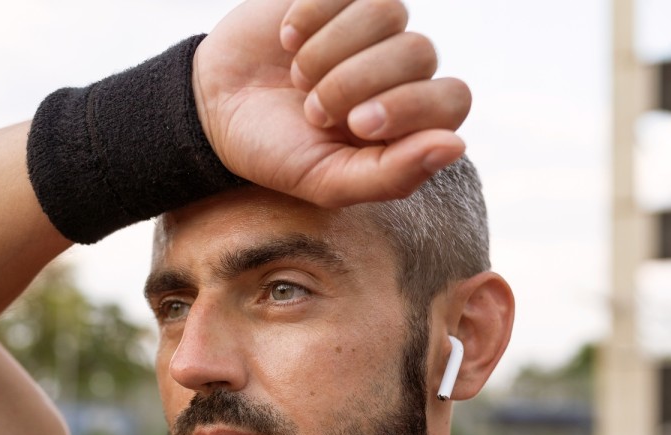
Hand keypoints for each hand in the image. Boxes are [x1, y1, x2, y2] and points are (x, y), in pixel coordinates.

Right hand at [193, 0, 470, 206]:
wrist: (215, 110)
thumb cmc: (276, 152)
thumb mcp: (327, 182)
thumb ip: (393, 175)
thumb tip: (455, 145)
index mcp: (411, 119)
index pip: (452, 97)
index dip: (407, 106)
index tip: (354, 125)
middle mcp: (401, 68)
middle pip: (420, 52)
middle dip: (355, 83)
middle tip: (313, 109)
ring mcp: (372, 26)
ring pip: (390, 12)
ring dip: (330, 51)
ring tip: (298, 76)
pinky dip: (310, 18)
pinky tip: (287, 40)